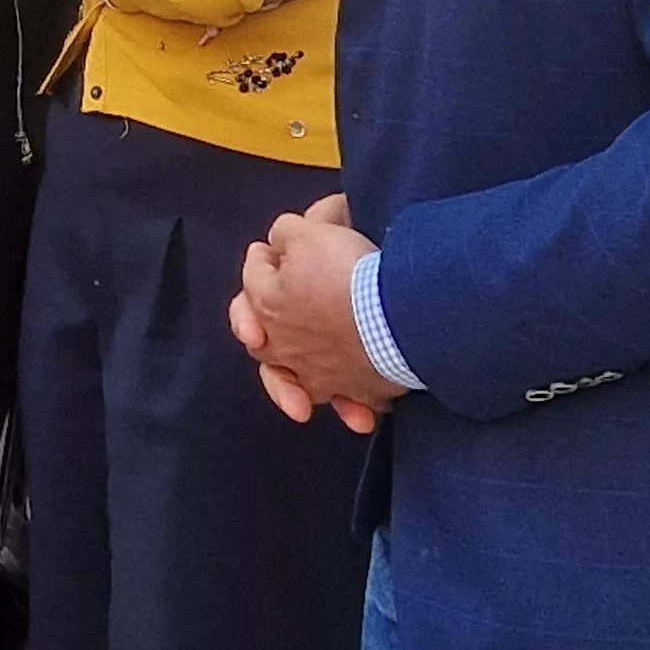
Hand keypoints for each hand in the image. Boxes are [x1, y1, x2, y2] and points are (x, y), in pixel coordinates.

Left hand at [232, 192, 397, 431]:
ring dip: (295, 388)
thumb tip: (284, 236)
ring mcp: (318, 373)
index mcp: (266, 305)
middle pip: (262, 338)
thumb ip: (287, 233)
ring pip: (298, 381)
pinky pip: (348, 400)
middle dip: (258, 328)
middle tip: (260, 327)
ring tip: (299, 397)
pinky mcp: (356, 390)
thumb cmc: (346, 274)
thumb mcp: (308, 233)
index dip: (265, 256)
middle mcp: (285, 346)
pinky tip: (357, 416)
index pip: (254, 275)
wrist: (395, 313)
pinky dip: (351, 406)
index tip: (277, 248)